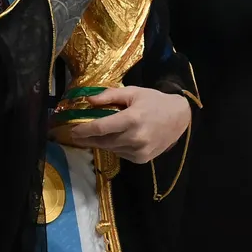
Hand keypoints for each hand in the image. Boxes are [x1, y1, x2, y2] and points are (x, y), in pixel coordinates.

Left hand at [66, 86, 190, 161]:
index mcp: (132, 119)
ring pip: (110, 149)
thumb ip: (109, 95)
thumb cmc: (154, 101)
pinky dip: (112, 147)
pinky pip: (120, 153)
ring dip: (98, 143)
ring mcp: (139, 151)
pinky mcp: (142, 159)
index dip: (84, 130)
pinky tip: (110, 139)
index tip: (72, 130)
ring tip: (88, 137)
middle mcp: (135, 138)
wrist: (179, 118)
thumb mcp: (132, 92)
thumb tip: (88, 100)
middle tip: (73, 136)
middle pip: (103, 141)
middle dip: (86, 139)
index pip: (101, 128)